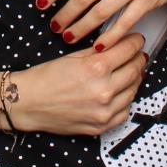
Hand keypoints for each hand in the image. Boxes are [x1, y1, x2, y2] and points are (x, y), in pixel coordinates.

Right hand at [11, 34, 146, 135]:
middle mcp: (103, 91)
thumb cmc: (45, 78)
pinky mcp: (101, 126)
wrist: (27, 103)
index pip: (128, 50)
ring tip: (128, 73)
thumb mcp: (73, 56)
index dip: (135, 42)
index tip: (137, 41)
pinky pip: (125, 111)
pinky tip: (120, 93)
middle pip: (135, 70)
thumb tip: (119, 45)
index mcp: (96, 68)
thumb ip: (99, 52)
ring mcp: (104, 111)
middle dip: (138, 60)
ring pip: (133, 91)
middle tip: (137, 55)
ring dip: (133, 80)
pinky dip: (125, 100)